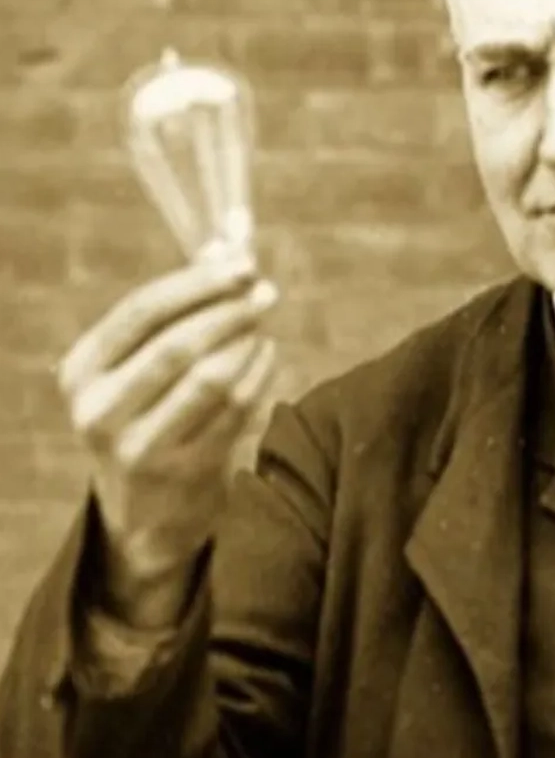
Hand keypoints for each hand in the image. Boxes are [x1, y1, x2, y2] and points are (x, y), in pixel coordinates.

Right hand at [57, 254, 279, 626]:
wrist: (147, 515)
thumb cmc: (148, 416)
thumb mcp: (140, 366)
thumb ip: (180, 307)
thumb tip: (228, 241)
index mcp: (83, 370)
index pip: (142, 311)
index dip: (197, 282)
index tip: (242, 261)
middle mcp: (100, 409)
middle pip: (178, 344)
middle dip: (230, 310)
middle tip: (267, 290)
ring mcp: (140, 446)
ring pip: (212, 378)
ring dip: (248, 342)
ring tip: (264, 322)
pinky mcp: (185, 471)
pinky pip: (237, 410)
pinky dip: (261, 374)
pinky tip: (268, 353)